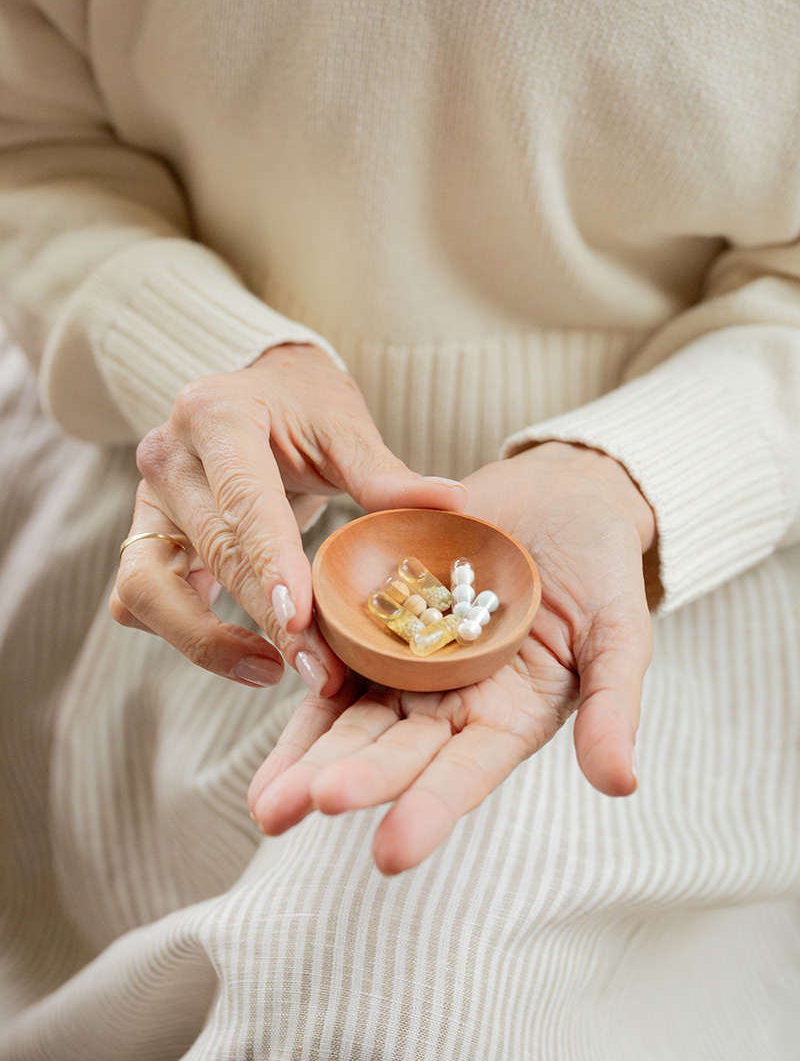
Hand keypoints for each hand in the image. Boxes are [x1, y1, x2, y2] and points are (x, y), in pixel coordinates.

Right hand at [111, 344, 466, 692]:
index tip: (302, 618)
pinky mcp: (143, 539)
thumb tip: (452, 504)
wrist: (256, 391)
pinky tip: (248, 654)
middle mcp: (166, 456)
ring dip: (206, 641)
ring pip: (148, 589)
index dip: (270, 561)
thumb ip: (385, 474)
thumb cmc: (303, 405)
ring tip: (276, 669)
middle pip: (212, 551)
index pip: (242, 497)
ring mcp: (145, 501)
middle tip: (324, 669)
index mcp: (215, 414)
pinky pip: (139, 602)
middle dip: (268, 617)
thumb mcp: (344, 426)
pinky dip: (184, 634)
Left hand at [248, 442, 655, 871]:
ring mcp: (411, 661)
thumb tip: (621, 783)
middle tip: (293, 810)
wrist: (560, 497)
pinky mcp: (379, 614)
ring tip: (265, 801)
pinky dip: (303, 669)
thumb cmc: (602, 567)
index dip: (429, 808)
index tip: (390, 852)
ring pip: (352, 714)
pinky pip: (334, 646)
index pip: (466, 773)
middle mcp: (453, 702)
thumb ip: (613, 703)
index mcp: (510, 717)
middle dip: (347, 780)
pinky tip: (267, 691)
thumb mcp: (621, 630)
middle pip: (394, 750)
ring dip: (307, 756)